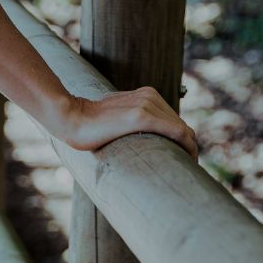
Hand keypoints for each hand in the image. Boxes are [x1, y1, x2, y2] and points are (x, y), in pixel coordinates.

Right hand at [56, 86, 199, 160]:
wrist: (71, 118)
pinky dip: (188, 147)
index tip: (182, 158)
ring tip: (188, 168)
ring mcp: (145, 105)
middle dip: (189, 146)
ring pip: (184, 130)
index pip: (174, 119)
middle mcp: (148, 96)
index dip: (183, 140)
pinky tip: (189, 160)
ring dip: (191, 149)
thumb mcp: (117, 116)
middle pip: (182, 125)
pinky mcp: (142, 116)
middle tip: (189, 168)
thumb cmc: (89, 124)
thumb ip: (131, 119)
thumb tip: (137, 138)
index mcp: (144, 94)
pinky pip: (178, 132)